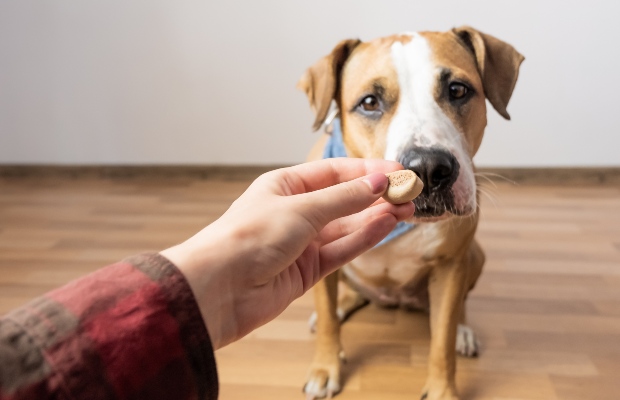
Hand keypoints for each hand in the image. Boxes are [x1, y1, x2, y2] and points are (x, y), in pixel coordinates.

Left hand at [160, 158, 413, 348]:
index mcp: (284, 186)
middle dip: (376, 195)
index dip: (367, 171)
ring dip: (376, 217)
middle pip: (344, 200)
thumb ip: (343, 198)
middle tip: (409, 193)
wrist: (219, 289)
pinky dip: (364, 238)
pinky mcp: (307, 270)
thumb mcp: (300, 209)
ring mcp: (302, 242)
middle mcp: (294, 212)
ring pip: (347, 226)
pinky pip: (342, 249)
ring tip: (406, 208)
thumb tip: (378, 183)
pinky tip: (386, 225)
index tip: (397, 171)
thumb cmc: (246, 238)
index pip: (334, 173)